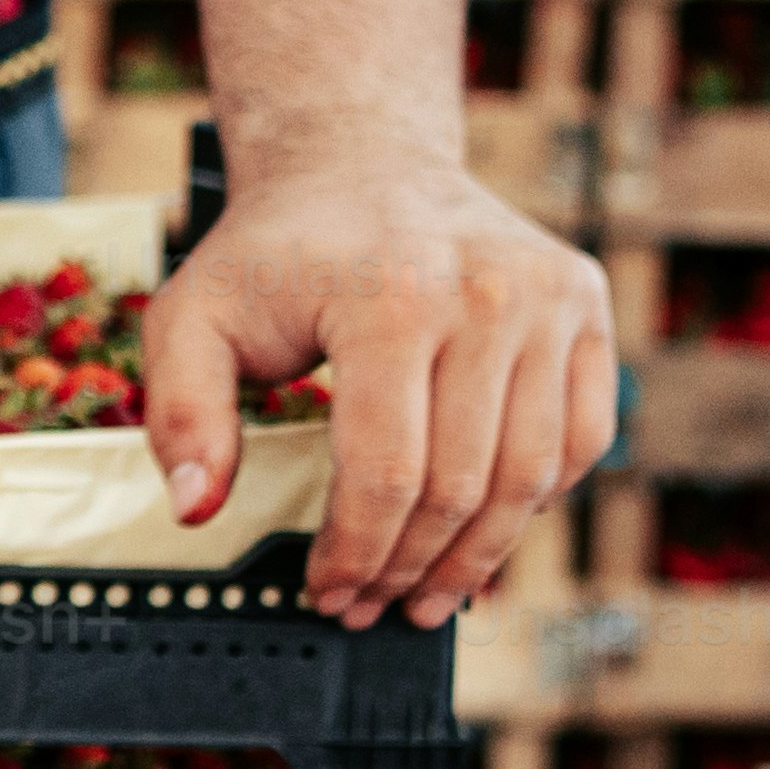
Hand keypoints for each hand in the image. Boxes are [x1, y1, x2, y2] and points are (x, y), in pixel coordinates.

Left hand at [137, 146, 613, 628]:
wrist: (361, 162)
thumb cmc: (275, 252)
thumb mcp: (192, 317)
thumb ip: (183, 413)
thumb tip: (195, 506)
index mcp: (392, 298)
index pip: (386, 473)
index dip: (356, 555)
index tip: (328, 593)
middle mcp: (488, 294)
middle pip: (461, 488)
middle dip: (409, 568)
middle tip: (371, 606)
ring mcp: (550, 298)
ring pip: (530, 478)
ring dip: (478, 557)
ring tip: (428, 595)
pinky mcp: (586, 306)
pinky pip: (581, 439)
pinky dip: (538, 500)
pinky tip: (485, 532)